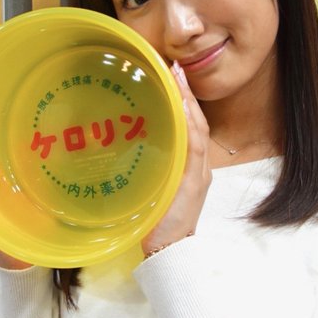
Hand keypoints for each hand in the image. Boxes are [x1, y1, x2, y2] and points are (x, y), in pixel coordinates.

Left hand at [140, 62, 210, 257]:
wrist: (168, 251)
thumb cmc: (155, 223)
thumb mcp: (149, 187)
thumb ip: (144, 167)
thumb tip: (117, 146)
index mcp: (190, 166)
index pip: (190, 125)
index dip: (183, 100)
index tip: (171, 75)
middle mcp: (199, 166)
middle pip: (197, 122)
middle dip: (187, 93)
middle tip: (174, 66)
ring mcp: (199, 174)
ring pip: (198, 130)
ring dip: (189, 102)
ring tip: (177, 78)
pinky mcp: (195, 183)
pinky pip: (195, 148)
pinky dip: (190, 126)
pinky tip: (182, 108)